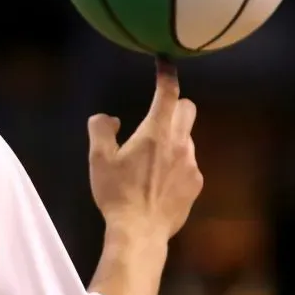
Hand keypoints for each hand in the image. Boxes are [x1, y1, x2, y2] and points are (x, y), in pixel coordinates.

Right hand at [87, 60, 202, 239]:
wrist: (140, 231)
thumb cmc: (116, 193)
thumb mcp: (98, 159)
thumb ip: (101, 130)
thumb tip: (109, 119)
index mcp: (155, 133)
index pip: (168, 93)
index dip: (166, 75)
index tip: (164, 63)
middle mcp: (179, 143)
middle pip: (187, 109)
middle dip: (175, 105)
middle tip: (155, 116)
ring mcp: (191, 164)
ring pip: (186, 138)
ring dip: (172, 139)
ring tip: (150, 161)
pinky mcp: (196, 184)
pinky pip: (188, 164)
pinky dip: (176, 164)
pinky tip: (159, 183)